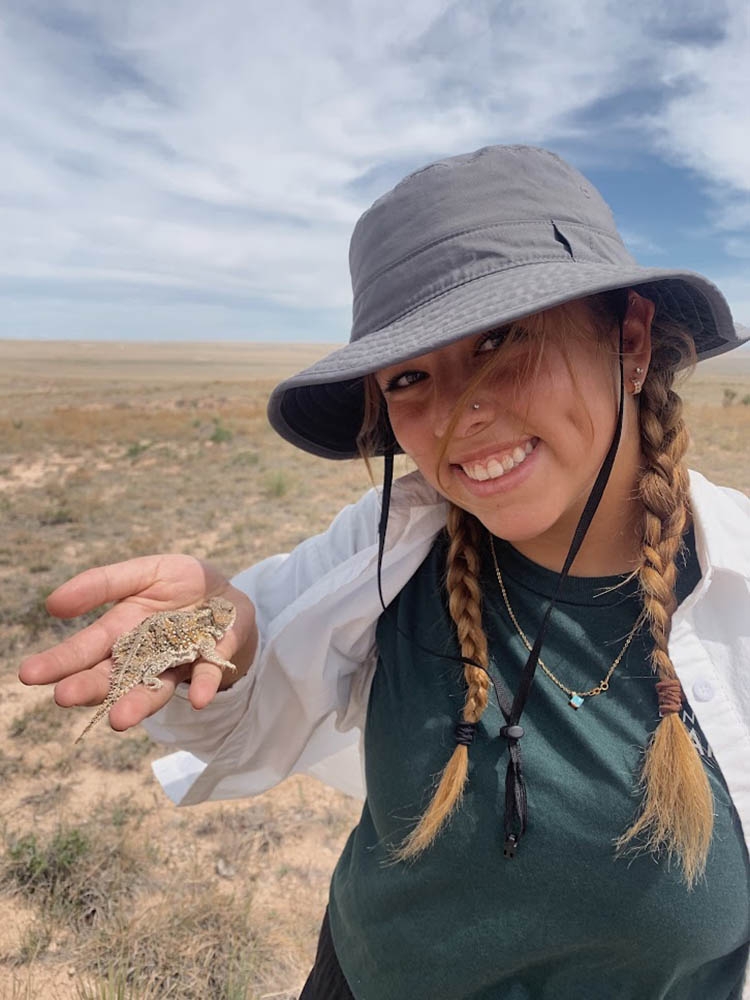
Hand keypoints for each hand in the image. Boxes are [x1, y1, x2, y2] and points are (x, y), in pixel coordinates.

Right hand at [18, 555, 257, 733]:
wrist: (226, 594)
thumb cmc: (177, 582)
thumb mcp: (141, 573)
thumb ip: (103, 584)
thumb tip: (52, 603)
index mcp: (121, 630)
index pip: (86, 649)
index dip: (59, 662)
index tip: (28, 675)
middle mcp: (144, 656)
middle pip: (114, 676)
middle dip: (90, 688)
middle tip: (64, 697)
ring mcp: (177, 663)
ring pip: (155, 688)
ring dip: (139, 704)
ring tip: (120, 718)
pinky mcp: (213, 660)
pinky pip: (206, 674)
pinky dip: (202, 686)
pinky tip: (197, 699)